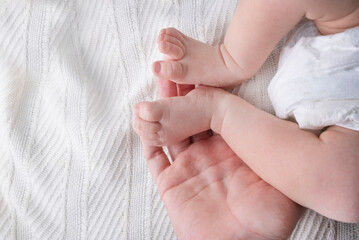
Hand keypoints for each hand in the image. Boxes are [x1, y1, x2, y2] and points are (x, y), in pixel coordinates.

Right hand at [138, 79, 302, 239]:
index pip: (214, 113)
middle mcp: (207, 153)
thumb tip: (271, 116)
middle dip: (179, 93)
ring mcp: (187, 167)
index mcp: (230, 149)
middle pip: (188, 116)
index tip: (198, 71)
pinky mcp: (170, 183)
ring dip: (160, 108)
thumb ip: (270, 146)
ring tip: (155, 83)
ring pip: (169, 130)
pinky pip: (154, 157)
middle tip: (171, 68)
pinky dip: (146, 137)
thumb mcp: (276, 175)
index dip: (204, 92)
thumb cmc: (267, 218)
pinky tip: (141, 119)